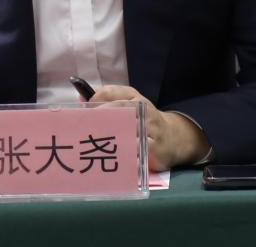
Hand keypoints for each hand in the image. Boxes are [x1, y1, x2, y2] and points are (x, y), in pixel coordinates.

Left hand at [88, 85, 208, 170]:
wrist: (174, 137)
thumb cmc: (144, 120)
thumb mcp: (129, 104)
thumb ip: (107, 100)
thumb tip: (81, 98)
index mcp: (136, 98)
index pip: (112, 93)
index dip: (95, 100)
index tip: (83, 110)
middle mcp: (144, 112)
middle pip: (118, 112)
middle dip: (99, 119)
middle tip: (83, 129)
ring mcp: (150, 131)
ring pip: (126, 134)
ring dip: (108, 140)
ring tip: (91, 146)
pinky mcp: (153, 150)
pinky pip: (135, 154)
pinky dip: (123, 158)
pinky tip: (110, 162)